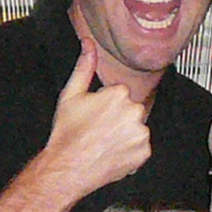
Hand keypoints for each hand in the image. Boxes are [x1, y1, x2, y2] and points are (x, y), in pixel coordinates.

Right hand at [38, 51, 152, 202]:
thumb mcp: (70, 95)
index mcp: (119, 94)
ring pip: (135, 128)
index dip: (104, 106)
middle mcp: (134, 112)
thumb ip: (84, 66)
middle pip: (130, 110)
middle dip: (117, 118)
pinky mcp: (143, 153)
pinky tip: (111, 153)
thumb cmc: (67, 133)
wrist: (67, 167)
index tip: (94, 117)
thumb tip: (88, 43)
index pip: (119, 94)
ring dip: (124, 134)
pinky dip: (129, 151)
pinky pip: (140, 147)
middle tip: (97, 131)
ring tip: (104, 142)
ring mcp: (140, 133)